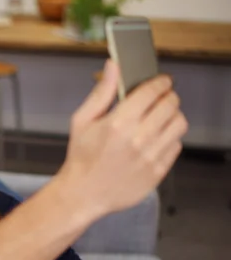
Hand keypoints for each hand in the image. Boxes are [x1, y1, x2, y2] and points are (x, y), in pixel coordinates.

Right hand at [59, 59, 187, 217]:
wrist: (83, 193)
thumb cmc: (81, 157)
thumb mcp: (82, 121)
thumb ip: (102, 92)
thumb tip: (113, 66)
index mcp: (118, 122)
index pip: (153, 91)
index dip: (160, 82)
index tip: (161, 81)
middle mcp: (138, 138)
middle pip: (171, 104)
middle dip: (167, 97)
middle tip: (160, 99)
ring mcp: (150, 156)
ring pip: (179, 124)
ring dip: (172, 117)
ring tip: (159, 119)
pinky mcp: (158, 171)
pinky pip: (176, 146)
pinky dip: (169, 139)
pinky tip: (154, 140)